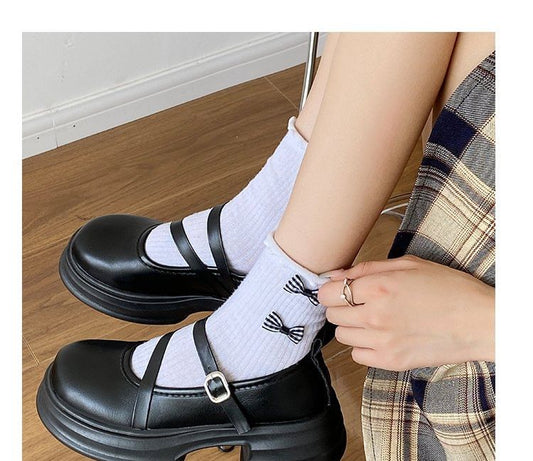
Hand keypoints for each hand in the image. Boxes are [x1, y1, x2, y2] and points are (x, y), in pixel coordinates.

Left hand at [318, 255, 493, 370]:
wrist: (480, 321)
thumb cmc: (448, 288)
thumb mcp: (407, 264)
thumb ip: (365, 269)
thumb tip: (333, 275)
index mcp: (378, 288)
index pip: (326, 293)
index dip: (330, 290)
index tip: (339, 290)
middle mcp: (374, 316)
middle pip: (331, 314)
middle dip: (341, 307)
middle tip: (361, 303)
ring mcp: (382, 342)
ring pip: (341, 336)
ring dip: (352, 326)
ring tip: (374, 319)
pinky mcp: (391, 362)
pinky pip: (357, 355)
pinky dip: (363, 346)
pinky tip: (381, 336)